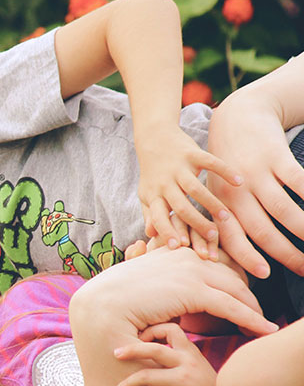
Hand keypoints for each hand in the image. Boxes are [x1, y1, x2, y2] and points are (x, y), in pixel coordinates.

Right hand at [79, 246, 276, 336]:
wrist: (99, 307)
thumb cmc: (110, 301)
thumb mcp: (137, 285)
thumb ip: (153, 280)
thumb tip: (158, 284)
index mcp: (170, 250)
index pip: (210, 263)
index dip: (228, 281)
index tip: (239, 297)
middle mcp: (183, 255)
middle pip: (229, 274)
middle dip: (246, 293)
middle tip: (258, 313)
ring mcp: (190, 270)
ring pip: (235, 289)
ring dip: (253, 308)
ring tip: (264, 325)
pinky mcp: (193, 290)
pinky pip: (232, 306)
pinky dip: (252, 319)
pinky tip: (264, 330)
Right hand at [113, 323, 223, 385]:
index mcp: (182, 380)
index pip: (147, 377)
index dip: (128, 383)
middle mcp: (187, 362)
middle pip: (155, 349)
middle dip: (132, 350)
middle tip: (115, 353)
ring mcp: (191, 352)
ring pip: (168, 330)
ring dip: (150, 332)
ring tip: (136, 340)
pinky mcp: (192, 347)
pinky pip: (175, 330)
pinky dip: (160, 330)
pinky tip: (149, 340)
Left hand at [136, 124, 241, 256]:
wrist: (154, 139)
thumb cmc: (153, 174)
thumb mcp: (147, 195)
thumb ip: (151, 215)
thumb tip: (150, 236)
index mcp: (153, 196)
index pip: (158, 217)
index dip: (166, 231)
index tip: (179, 246)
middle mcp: (165, 183)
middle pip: (180, 207)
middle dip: (196, 223)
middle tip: (213, 236)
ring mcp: (178, 168)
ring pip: (195, 189)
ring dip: (211, 203)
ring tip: (226, 217)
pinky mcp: (192, 153)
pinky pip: (210, 163)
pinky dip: (225, 172)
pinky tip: (238, 183)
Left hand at [208, 92, 303, 278]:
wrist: (236, 118)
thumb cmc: (225, 165)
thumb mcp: (214, 191)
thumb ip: (219, 220)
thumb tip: (220, 259)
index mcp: (219, 204)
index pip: (231, 238)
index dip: (246, 258)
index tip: (264, 276)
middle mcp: (236, 191)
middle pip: (262, 230)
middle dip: (284, 253)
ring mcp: (256, 174)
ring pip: (284, 210)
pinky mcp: (276, 156)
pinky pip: (299, 183)